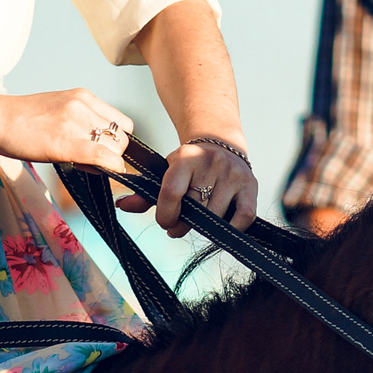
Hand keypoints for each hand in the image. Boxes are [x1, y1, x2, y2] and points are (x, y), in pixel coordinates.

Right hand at [0, 89, 136, 169]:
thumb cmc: (20, 120)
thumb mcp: (58, 110)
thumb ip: (81, 123)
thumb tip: (101, 150)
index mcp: (83, 96)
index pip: (121, 122)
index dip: (115, 141)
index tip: (101, 151)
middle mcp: (84, 105)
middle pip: (122, 137)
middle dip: (112, 153)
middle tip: (89, 161)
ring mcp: (75, 121)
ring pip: (116, 148)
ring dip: (106, 161)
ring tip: (81, 163)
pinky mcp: (65, 141)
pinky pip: (102, 156)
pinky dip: (110, 167)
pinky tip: (103, 171)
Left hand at [118, 138, 257, 237]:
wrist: (220, 144)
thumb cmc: (188, 167)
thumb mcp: (164, 173)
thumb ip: (144, 193)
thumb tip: (121, 206)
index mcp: (185, 157)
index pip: (172, 193)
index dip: (166, 215)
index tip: (165, 223)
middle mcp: (210, 162)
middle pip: (195, 208)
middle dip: (184, 224)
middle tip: (181, 225)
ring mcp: (232, 173)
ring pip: (216, 216)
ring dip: (206, 227)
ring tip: (200, 222)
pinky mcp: (251, 184)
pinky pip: (244, 217)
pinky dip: (232, 229)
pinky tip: (222, 226)